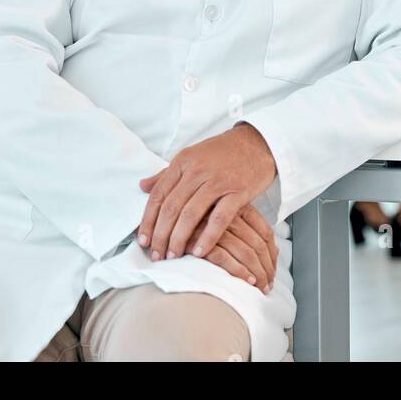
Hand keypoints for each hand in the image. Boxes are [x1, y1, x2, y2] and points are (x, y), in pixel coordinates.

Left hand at [137, 122, 276, 263]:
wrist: (258, 143)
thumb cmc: (223, 152)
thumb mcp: (192, 157)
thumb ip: (167, 174)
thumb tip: (142, 186)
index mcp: (182, 161)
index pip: (158, 195)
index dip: (147, 220)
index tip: (142, 240)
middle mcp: (197, 170)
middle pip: (171, 208)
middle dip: (160, 235)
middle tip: (155, 254)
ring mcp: (218, 181)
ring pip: (190, 214)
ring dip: (179, 239)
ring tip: (173, 256)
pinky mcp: (238, 192)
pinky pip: (219, 219)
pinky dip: (207, 237)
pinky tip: (199, 251)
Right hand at [192, 204, 279, 292]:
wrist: (167, 214)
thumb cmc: (201, 218)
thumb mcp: (228, 218)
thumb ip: (251, 231)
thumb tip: (276, 250)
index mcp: (238, 207)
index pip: (265, 231)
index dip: (272, 254)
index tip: (273, 271)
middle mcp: (229, 215)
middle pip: (258, 244)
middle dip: (266, 268)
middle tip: (268, 286)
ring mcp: (215, 227)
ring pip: (246, 252)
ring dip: (256, 273)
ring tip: (260, 288)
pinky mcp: (199, 240)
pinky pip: (225, 258)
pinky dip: (238, 271)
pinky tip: (246, 281)